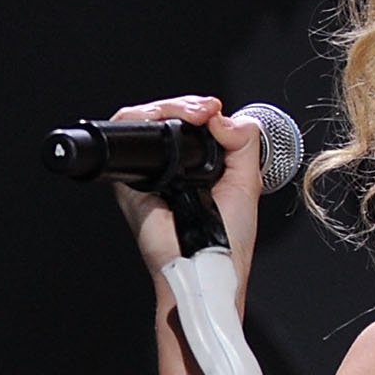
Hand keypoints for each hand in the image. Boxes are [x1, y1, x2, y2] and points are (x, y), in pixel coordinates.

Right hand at [102, 95, 267, 284]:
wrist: (207, 270)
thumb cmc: (227, 243)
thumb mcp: (247, 183)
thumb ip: (244, 143)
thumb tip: (222, 116)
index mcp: (198, 168)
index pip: (190, 123)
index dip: (199, 109)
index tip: (212, 110)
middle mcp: (171, 168)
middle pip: (166, 116)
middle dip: (185, 104)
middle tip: (204, 111)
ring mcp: (149, 173)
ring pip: (145, 119)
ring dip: (169, 108)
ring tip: (194, 115)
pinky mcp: (130, 181)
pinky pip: (127, 139)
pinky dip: (141, 120)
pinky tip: (170, 123)